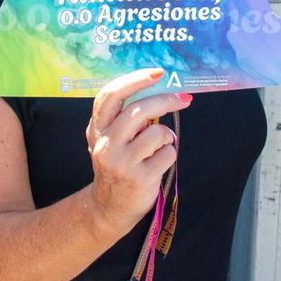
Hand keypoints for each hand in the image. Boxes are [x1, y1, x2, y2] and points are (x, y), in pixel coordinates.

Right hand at [84, 69, 187, 235]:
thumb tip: (159, 91)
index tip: (157, 73)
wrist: (108, 207)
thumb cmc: (115, 165)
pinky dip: (169, 155)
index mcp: (97, 129)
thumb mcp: (109, 139)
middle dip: (166, 100)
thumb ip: (123, 117)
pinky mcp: (140, 178)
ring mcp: (122, 162)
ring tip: (158, 147)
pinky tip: (157, 164)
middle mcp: (106, 144)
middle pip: (139, 110)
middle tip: (183, 99)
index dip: (134, 80)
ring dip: (166, 137)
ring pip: (158, 133)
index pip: (110, 96)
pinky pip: (168, 154)